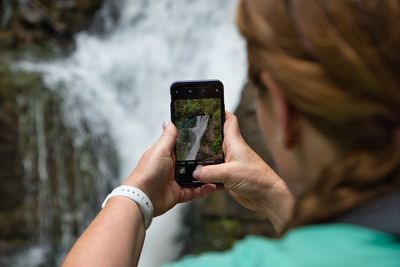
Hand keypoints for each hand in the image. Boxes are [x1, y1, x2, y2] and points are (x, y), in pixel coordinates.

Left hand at [123, 121, 216, 215]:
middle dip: (202, 159)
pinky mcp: (179, 193)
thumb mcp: (160, 149)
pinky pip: (195, 191)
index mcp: (166, 154)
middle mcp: (171, 166)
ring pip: (195, 176)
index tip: (206, 138)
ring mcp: (175, 180)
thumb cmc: (148, 172)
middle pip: (191, 161)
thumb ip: (168, 137)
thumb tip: (169, 122)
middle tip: (216, 155)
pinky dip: (203, 189)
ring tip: (216, 171)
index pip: (182, 145)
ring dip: (205, 175)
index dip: (193, 142)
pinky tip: (211, 185)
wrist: (143, 197)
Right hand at [193, 112, 293, 231]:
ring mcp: (229, 165)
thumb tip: (194, 171)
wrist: (267, 197)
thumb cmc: (257, 179)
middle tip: (189, 136)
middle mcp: (232, 151)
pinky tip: (197, 179)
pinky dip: (205, 177)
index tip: (208, 108)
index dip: (220, 112)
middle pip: (215, 139)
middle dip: (203, 138)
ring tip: (188, 160)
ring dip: (202, 161)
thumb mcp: (229, 173)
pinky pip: (212, 175)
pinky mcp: (228, 178)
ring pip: (211, 158)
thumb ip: (209, 171)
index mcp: (234, 142)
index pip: (228, 120)